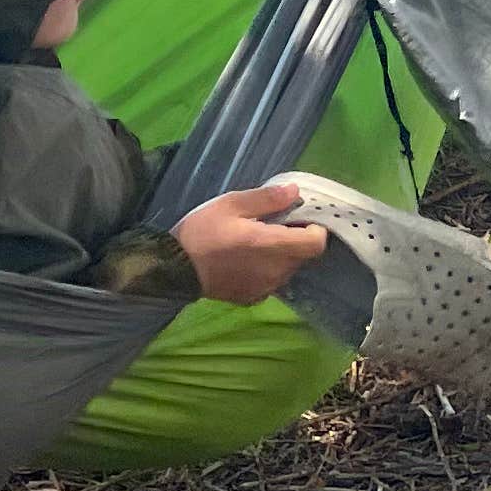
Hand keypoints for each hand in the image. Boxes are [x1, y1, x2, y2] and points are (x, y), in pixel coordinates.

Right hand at [173, 182, 328, 305]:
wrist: (175, 269)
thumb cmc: (203, 232)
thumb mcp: (232, 204)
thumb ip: (267, 199)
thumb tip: (296, 193)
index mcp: (272, 247)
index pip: (316, 244)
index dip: (316, 228)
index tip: (301, 215)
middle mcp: (275, 272)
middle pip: (303, 255)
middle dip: (297, 237)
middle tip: (275, 221)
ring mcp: (265, 289)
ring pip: (288, 268)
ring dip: (283, 253)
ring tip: (258, 238)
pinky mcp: (253, 298)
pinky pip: (272, 280)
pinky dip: (269, 268)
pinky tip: (248, 258)